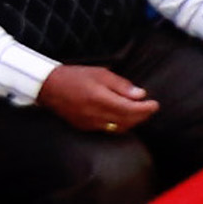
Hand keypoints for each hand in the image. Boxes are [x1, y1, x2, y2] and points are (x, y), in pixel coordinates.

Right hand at [39, 64, 158, 133]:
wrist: (48, 87)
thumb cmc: (75, 76)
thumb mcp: (101, 74)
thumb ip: (121, 85)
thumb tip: (140, 95)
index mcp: (100, 99)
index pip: (130, 110)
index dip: (145, 109)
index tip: (155, 104)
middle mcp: (94, 114)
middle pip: (126, 121)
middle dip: (142, 116)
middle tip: (150, 108)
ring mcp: (88, 123)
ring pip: (117, 128)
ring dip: (132, 122)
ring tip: (140, 112)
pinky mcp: (83, 127)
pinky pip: (107, 130)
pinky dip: (119, 125)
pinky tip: (124, 117)